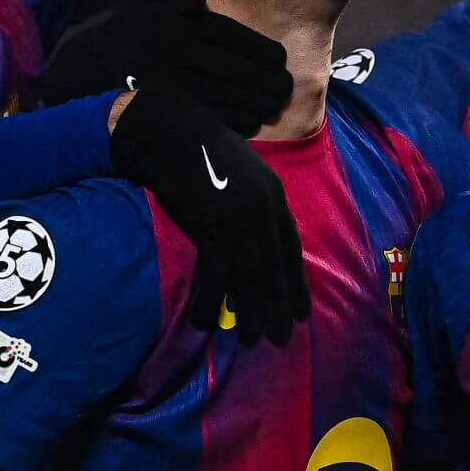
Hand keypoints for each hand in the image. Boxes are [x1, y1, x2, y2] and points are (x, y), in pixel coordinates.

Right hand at [43, 0, 292, 134]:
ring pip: (224, 96)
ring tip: (273, 104)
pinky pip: (206, 119)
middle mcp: (173, 55)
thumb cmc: (121, 36)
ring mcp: (168, 86)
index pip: (229, 38)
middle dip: (265, 81)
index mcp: (174, 26)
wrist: (78, 73)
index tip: (279, 60)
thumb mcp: (143, 4)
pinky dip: (232, 121)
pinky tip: (250, 121)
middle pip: (232, 70)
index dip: (259, 51)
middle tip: (286, 87)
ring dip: (254, 103)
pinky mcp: (163, 113)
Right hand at [110, 81, 309, 343]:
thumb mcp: (237, 170)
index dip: (295, 280)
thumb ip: (249, 199)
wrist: (169, 130)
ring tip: (254, 340)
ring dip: (253, 312)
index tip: (301, 308)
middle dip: (280, 304)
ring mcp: (243, 218)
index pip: (291, 246)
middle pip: (277, 267)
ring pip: (253, 276)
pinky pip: (216, 274)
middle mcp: (265, 208)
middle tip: (282, 336)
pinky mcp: (215, 226)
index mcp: (273, 194)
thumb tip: (250, 232)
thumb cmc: (196, 148)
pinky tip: (206, 322)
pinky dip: (211, 301)